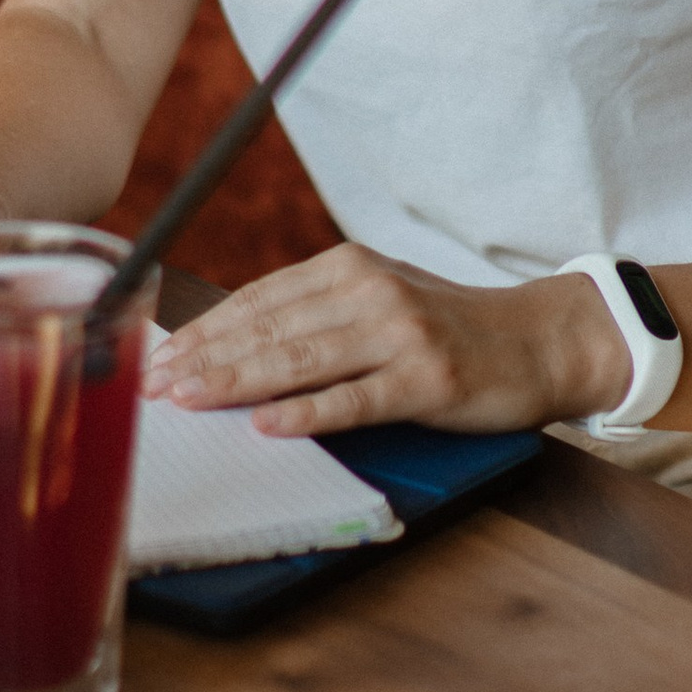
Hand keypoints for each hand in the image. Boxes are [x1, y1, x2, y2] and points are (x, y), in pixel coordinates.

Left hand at [147, 243, 625, 438]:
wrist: (537, 340)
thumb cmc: (447, 326)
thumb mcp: (380, 299)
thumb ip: (318, 312)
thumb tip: (235, 341)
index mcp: (349, 266)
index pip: (259, 299)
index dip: (206, 328)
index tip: (160, 354)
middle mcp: (369, 292)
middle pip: (270, 328)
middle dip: (206, 357)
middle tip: (155, 383)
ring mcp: (399, 334)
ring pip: (301, 360)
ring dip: (237, 382)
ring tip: (190, 399)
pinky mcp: (427, 380)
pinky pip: (355, 399)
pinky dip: (308, 412)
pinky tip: (268, 425)